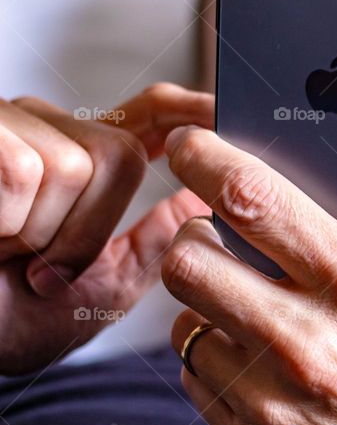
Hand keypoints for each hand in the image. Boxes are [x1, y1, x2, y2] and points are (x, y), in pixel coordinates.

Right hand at [0, 83, 212, 374]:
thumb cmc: (10, 315)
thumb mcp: (105, 282)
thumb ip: (157, 238)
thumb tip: (207, 199)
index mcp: (81, 154)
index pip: (153, 109)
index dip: (193, 109)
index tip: (226, 117)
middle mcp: (44, 127)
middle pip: (122, 154)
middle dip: (91, 229)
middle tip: (43, 267)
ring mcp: (5, 126)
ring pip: (72, 167)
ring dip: (42, 235)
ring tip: (3, 254)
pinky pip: (23, 172)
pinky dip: (5, 223)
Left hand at [164, 73, 336, 424]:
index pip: (250, 198)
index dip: (205, 157)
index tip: (191, 144)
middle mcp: (307, 339)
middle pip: (190, 255)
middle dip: (195, 229)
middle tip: (222, 227)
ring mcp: (273, 396)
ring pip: (183, 316)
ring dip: (207, 294)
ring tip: (247, 290)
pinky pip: (195, 375)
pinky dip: (214, 353)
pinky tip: (257, 349)